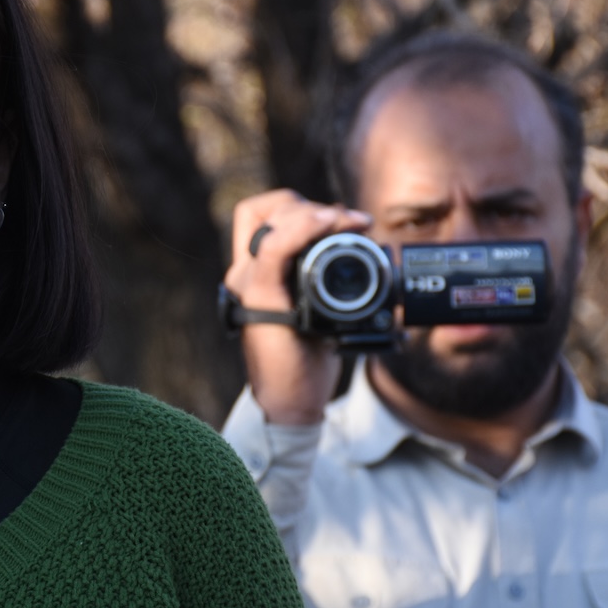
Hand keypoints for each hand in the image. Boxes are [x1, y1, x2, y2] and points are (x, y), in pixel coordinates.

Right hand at [224, 190, 371, 425]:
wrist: (291, 400)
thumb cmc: (305, 358)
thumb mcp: (319, 310)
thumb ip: (326, 279)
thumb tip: (360, 245)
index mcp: (259, 271)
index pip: (266, 215)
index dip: (303, 207)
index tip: (347, 220)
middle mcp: (247, 271)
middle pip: (267, 209)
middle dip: (313, 207)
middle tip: (353, 224)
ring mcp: (249, 280)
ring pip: (268, 218)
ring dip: (312, 212)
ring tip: (348, 222)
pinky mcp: (260, 296)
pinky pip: (274, 248)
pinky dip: (301, 228)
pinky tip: (327, 224)